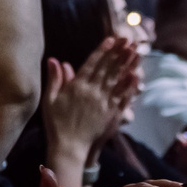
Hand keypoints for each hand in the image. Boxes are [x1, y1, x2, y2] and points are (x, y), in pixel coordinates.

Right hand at [43, 36, 141, 172]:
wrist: (69, 147)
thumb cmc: (56, 123)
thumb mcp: (50, 100)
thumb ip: (54, 79)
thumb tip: (54, 60)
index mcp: (77, 87)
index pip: (92, 64)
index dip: (102, 50)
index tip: (111, 39)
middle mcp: (92, 92)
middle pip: (108, 68)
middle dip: (119, 52)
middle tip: (128, 39)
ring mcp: (104, 102)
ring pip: (117, 79)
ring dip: (127, 64)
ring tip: (135, 51)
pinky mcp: (111, 113)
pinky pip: (123, 96)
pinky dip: (130, 85)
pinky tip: (136, 75)